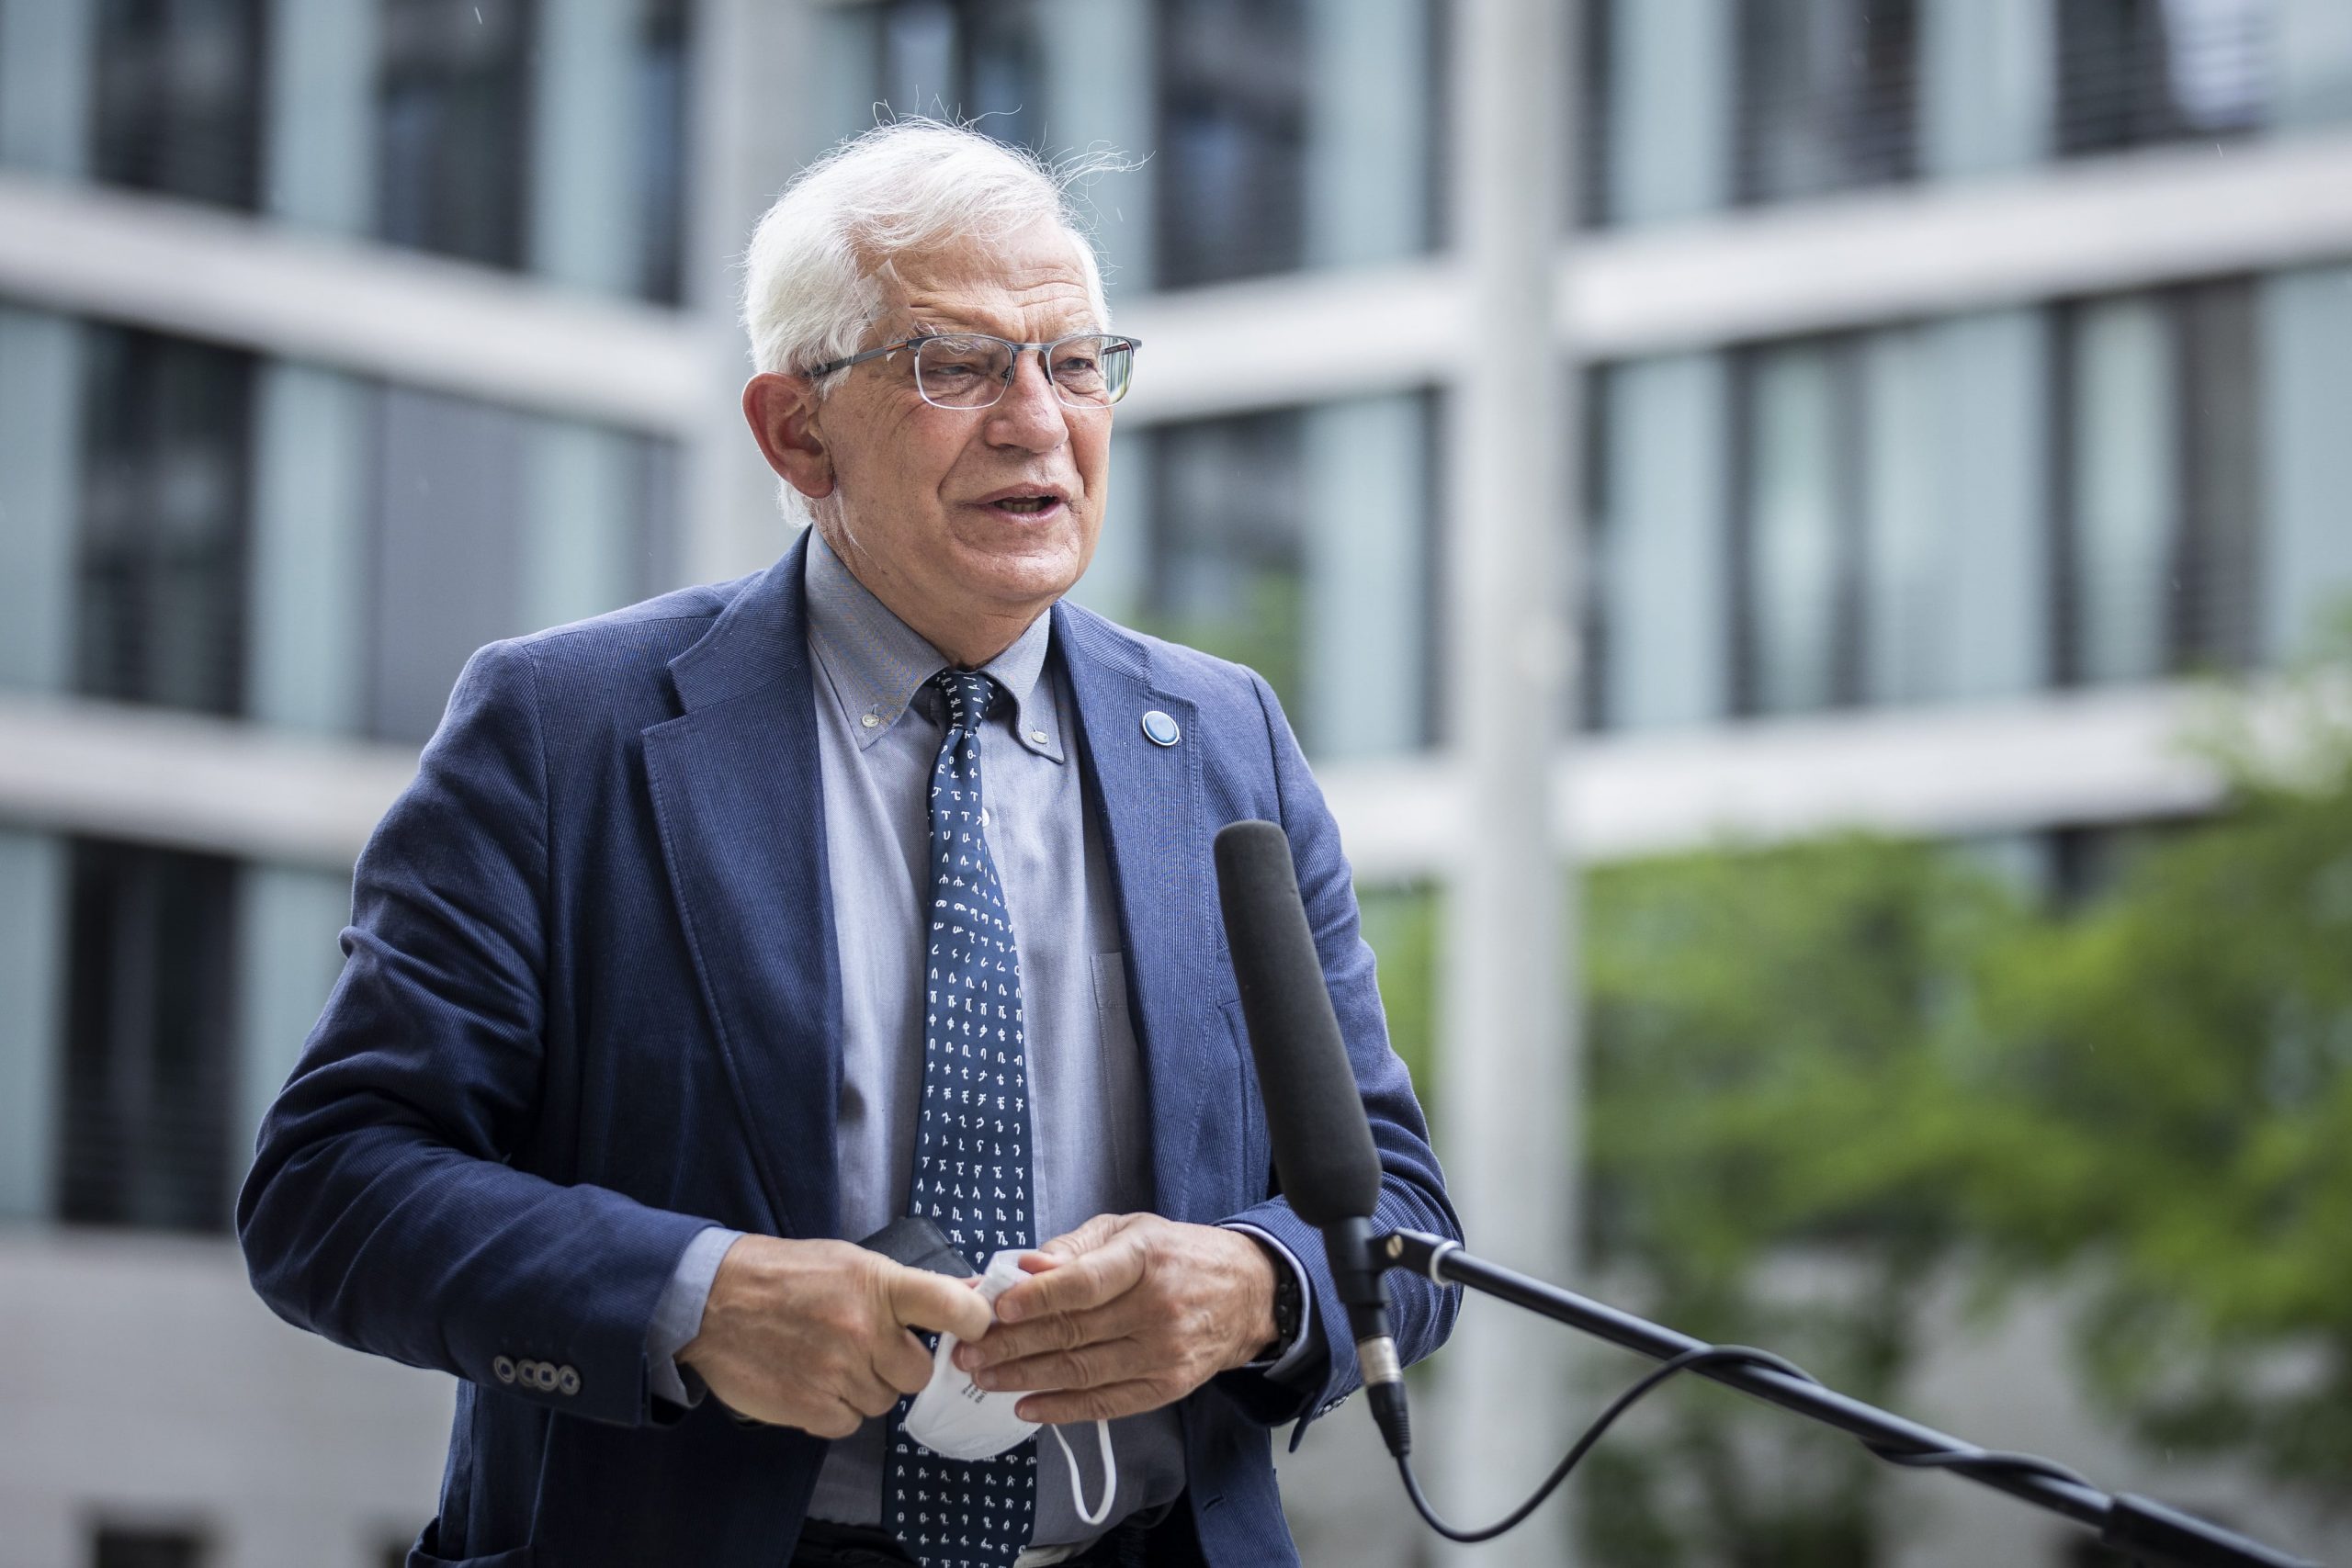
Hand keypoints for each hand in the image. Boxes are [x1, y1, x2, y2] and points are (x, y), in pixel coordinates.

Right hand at [677, 1234, 993, 1437]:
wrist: (711, 1301)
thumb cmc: (785, 1275)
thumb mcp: (849, 1262)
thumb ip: (903, 1287)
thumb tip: (966, 1298)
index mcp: (879, 1285)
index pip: (952, 1306)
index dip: (976, 1322)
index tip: (976, 1331)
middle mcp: (865, 1330)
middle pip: (918, 1373)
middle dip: (899, 1367)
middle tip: (870, 1350)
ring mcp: (838, 1372)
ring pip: (882, 1401)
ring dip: (864, 1388)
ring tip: (828, 1360)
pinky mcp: (811, 1408)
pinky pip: (849, 1423)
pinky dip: (835, 1411)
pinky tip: (812, 1382)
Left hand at [950, 1213, 1278, 1423]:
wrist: (1248, 1294)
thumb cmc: (1177, 1255)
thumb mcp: (1130, 1230)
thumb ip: (1075, 1247)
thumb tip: (1025, 1266)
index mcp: (1145, 1258)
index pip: (1084, 1283)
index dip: (1037, 1297)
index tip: (996, 1307)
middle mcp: (1156, 1308)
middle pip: (1073, 1332)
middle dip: (1011, 1344)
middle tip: (968, 1350)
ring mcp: (1164, 1353)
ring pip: (1082, 1372)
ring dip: (1025, 1378)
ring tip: (984, 1376)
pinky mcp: (1168, 1386)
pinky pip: (1107, 1404)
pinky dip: (1062, 1409)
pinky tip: (1026, 1405)